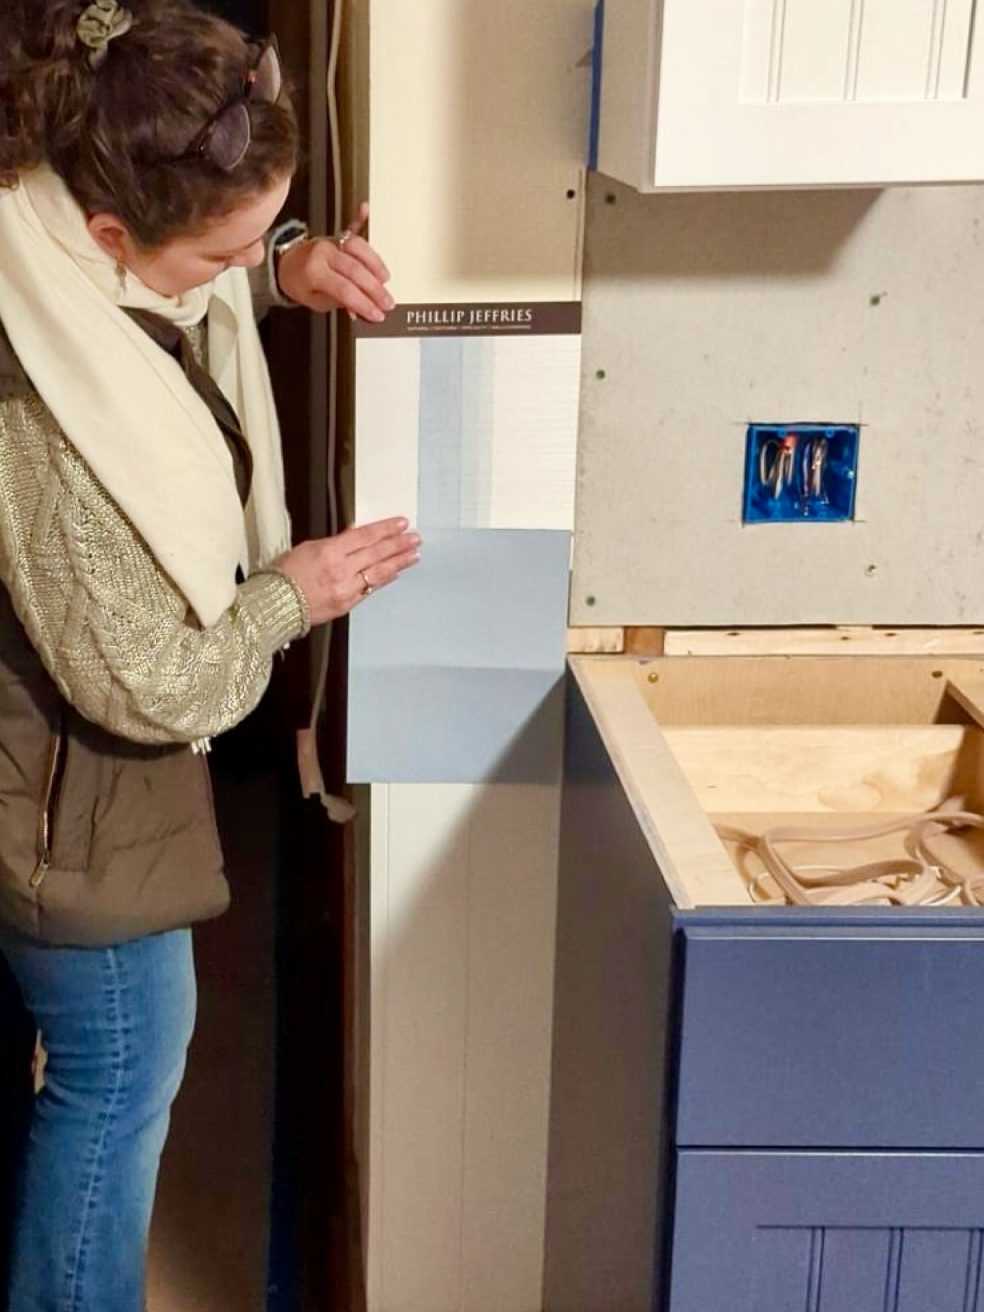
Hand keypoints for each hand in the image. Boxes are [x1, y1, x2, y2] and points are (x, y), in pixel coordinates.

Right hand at [273, 517, 419, 626]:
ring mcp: (346, 589)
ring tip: (414, 555)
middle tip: (415, 538)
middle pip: (377, 553)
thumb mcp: (307, 548)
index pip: (365, 536)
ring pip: (379, 573)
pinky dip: (385, 580)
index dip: (386, 529)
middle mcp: (341, 570)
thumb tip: (354, 532)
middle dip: (399, 544)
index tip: (401, 523)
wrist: (274, 605)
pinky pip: (370, 589)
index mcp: (329, 552)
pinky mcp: (347, 604)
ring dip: (399, 562)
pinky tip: (396, 573)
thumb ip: (335, 541)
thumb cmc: (284, 576)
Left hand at [276, 202, 394, 321]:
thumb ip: (339, 303)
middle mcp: (323, 253)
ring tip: (385, 280)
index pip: (345, 289)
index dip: (364, 303)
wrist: (285, 264)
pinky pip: (349, 226)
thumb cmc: (299, 283)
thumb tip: (361, 308)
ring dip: (376, 264)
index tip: (377, 314)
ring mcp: (331, 242)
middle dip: (375, 289)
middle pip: (355, 270)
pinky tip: (364, 209)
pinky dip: (359, 218)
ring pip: (357, 248)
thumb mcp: (316, 302)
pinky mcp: (337, 236)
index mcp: (314, 272)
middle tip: (387, 302)